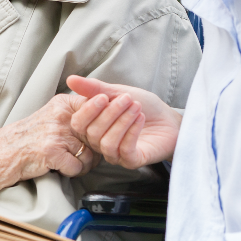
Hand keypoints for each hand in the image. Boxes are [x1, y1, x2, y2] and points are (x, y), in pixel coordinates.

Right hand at [0, 93, 97, 200]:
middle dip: (94, 150)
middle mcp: (61, 114)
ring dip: (82, 164)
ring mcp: (55, 132)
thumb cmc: (25, 142)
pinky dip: (70, 173)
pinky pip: (77, 167)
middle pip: (98, 135)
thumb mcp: (50, 120)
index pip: (100, 108)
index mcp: (62, 103)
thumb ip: (75, 119)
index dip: (105, 125)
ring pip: (90, 154)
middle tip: (83, 155)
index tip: (100, 136)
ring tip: (65, 164)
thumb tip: (107, 127)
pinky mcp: (50, 150)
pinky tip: (57, 169)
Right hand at [66, 76, 180, 168]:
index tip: (105, 96)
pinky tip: (140, 119)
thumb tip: (70, 79)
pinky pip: (124, 150)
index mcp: (94, 126)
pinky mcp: (132, 161)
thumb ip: (95, 88)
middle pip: (93, 133)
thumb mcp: (118, 92)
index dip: (89, 110)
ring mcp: (116, 154)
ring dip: (122, 121)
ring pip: (107, 143)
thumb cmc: (143, 106)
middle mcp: (101, 143)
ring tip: (136, 107)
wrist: (169, 119)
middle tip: (127, 99)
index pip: (78, 124)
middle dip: (110, 113)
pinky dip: (131, 132)